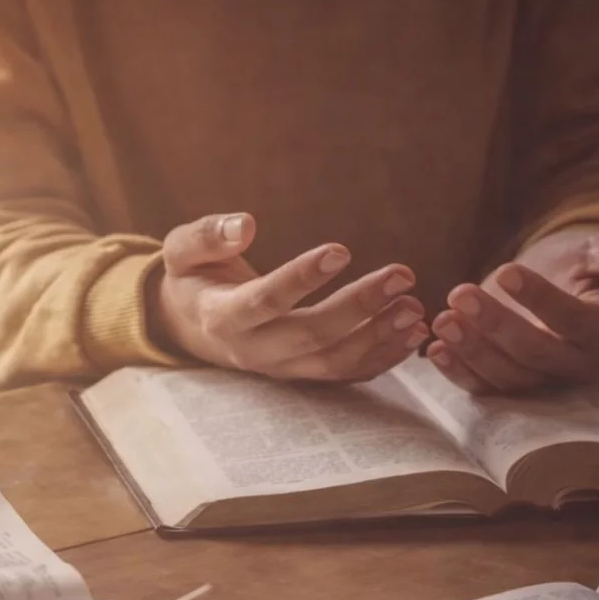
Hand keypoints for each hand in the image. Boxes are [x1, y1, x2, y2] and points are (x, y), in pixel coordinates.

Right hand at [150, 212, 428, 381]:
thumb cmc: (193, 277)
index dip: (302, 278)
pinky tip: (412, 331)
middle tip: (402, 274)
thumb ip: (208, 235)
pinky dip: (383, 358)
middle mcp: (254, 351)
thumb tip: (245, 223)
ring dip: (379, 337)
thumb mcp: (183, 250)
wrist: (192, 326)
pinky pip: (346, 376)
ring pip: (334, 363)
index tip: (342, 249)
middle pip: (311, 336)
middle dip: (360, 307)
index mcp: (223, 317)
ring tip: (415, 306)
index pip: (266, 301)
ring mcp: (280, 369)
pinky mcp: (301, 375)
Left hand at [427, 226, 598, 393]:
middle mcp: (573, 365)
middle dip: (495, 325)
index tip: (505, 270)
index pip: (571, 321)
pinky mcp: (506, 384)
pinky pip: (482, 388)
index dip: (539, 299)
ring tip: (443, 319)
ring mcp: (538, 380)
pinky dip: (456, 372)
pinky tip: (433, 348)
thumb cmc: (579, 263)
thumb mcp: (598, 252)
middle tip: (460, 294)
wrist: (554, 280)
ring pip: (506, 377)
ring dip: (470, 350)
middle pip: (534, 354)